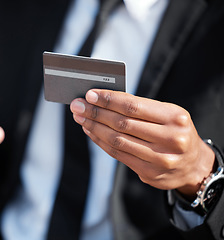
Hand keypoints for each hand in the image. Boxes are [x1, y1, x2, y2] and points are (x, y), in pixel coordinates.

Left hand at [70, 89, 214, 198]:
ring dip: (94, 127)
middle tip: (78, 105)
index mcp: (175, 118)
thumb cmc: (175, 132)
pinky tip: (91, 131)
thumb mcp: (168, 114)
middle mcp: (170, 139)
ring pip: (117, 140)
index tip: (90, 94)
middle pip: (122, 123)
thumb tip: (104, 99)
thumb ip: (140, 107)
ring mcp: (159, 159)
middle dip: (95, 113)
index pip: (133, 106)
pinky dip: (101, 142)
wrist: (193, 165)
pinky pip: (118, 154)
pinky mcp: (149, 173)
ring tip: (81, 117)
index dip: (108, 100)